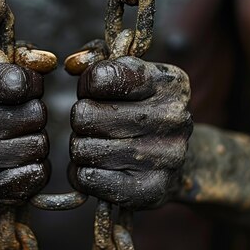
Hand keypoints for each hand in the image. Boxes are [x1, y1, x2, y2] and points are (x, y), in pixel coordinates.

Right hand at [0, 62, 50, 213]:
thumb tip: (47, 61)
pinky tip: (19, 165)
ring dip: (38, 143)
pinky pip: (35, 174)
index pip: (15, 81)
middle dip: (37, 115)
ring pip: (37, 144)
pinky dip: (37, 169)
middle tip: (23, 120)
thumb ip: (23, 62)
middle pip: (33, 113)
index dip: (33, 84)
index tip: (28, 88)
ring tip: (19, 142)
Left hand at [68, 56, 192, 209]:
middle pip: (84, 115)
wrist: (178, 163)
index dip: (87, 85)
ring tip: (101, 145)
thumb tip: (72, 63)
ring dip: (81, 147)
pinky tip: (100, 168)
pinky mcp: (150, 190)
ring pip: (82, 148)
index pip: (100, 77)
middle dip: (82, 119)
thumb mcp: (130, 75)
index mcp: (169, 83)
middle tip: (96, 124)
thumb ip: (98, 58)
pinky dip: (83, 174)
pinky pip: (86, 178)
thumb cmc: (143, 110)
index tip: (96, 92)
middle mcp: (173, 118)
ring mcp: (165, 157)